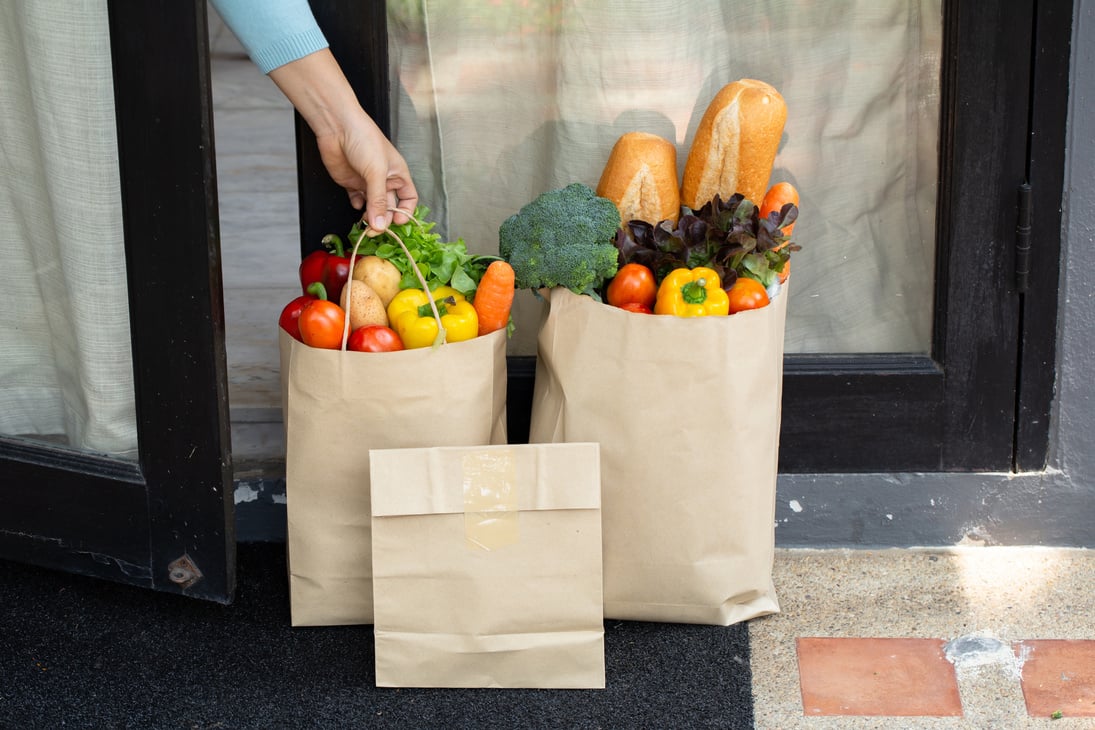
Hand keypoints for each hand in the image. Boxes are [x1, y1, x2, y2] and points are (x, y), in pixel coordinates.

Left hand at [315, 111, 417, 233]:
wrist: (337, 127)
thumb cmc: (364, 138)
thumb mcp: (376, 172)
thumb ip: (378, 201)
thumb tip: (380, 224)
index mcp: (397, 173)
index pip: (408, 198)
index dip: (405, 211)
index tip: (398, 222)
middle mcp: (384, 179)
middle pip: (389, 206)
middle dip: (384, 218)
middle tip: (378, 228)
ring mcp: (367, 182)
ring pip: (372, 206)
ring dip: (370, 215)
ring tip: (366, 221)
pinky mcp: (351, 183)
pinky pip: (357, 201)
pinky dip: (357, 206)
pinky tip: (356, 204)